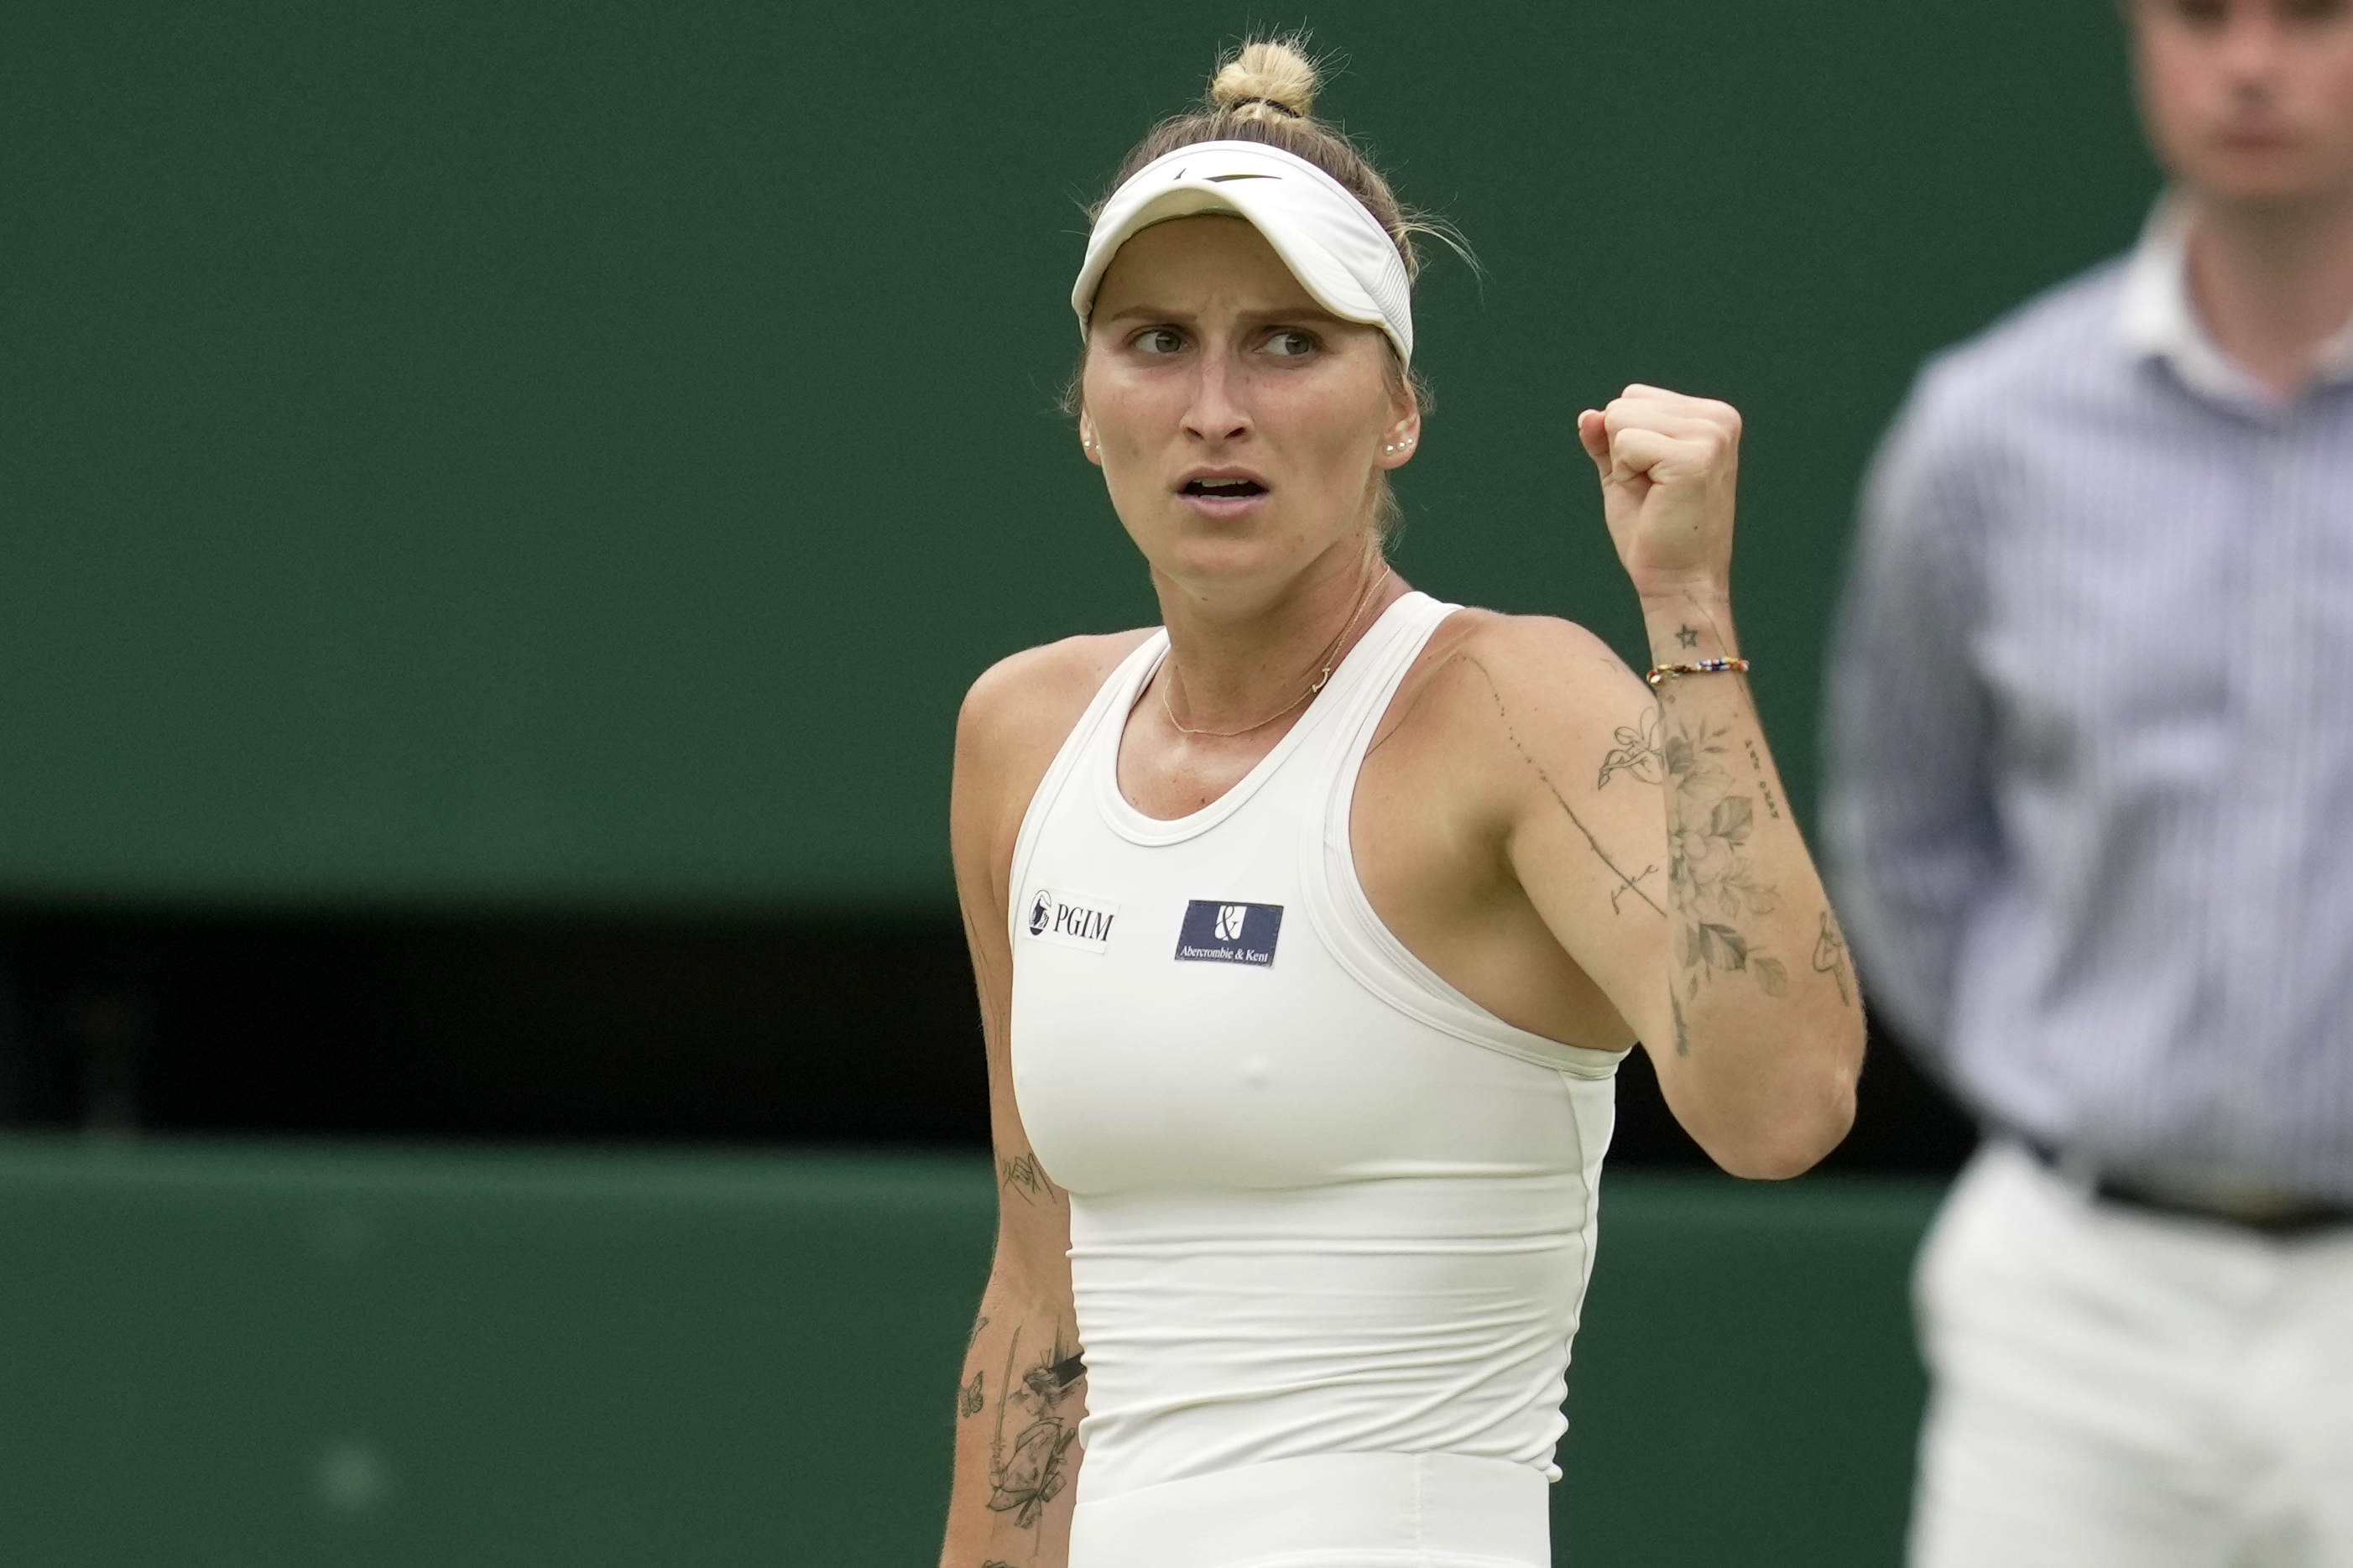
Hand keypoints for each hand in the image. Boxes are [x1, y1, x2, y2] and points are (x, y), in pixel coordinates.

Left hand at [1576, 385, 1741, 606]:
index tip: (1654, 479)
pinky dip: (1625, 474)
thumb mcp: (1624, 474)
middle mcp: (1719, 418)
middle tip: (1653, 491)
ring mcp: (1711, 434)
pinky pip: (1624, 442)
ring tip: (1655, 494)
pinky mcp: (1695, 457)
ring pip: (1620, 418)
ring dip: (1623, 464)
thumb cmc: (1653, 532)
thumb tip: (1587, 415)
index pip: (1633, 397)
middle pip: (1624, 403)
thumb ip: (1606, 440)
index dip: (1624, 443)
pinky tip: (1655, 498)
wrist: (1678, 581)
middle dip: (1621, 452)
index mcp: (1711, 416)